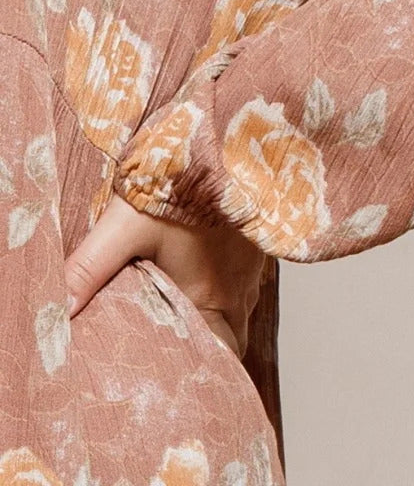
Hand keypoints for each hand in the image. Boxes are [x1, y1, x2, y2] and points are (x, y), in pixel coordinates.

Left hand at [64, 192, 266, 357]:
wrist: (235, 135)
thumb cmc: (187, 179)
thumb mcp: (127, 224)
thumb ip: (90, 268)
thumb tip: (58, 312)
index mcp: (209, 299)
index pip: (213, 358)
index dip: (195, 370)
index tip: (172, 376)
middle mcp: (238, 291)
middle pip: (228, 339)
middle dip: (205, 347)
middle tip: (174, 350)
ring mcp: (253, 267)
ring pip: (237, 309)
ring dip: (214, 316)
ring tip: (181, 314)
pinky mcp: (257, 243)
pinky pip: (243, 280)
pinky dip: (224, 285)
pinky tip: (202, 270)